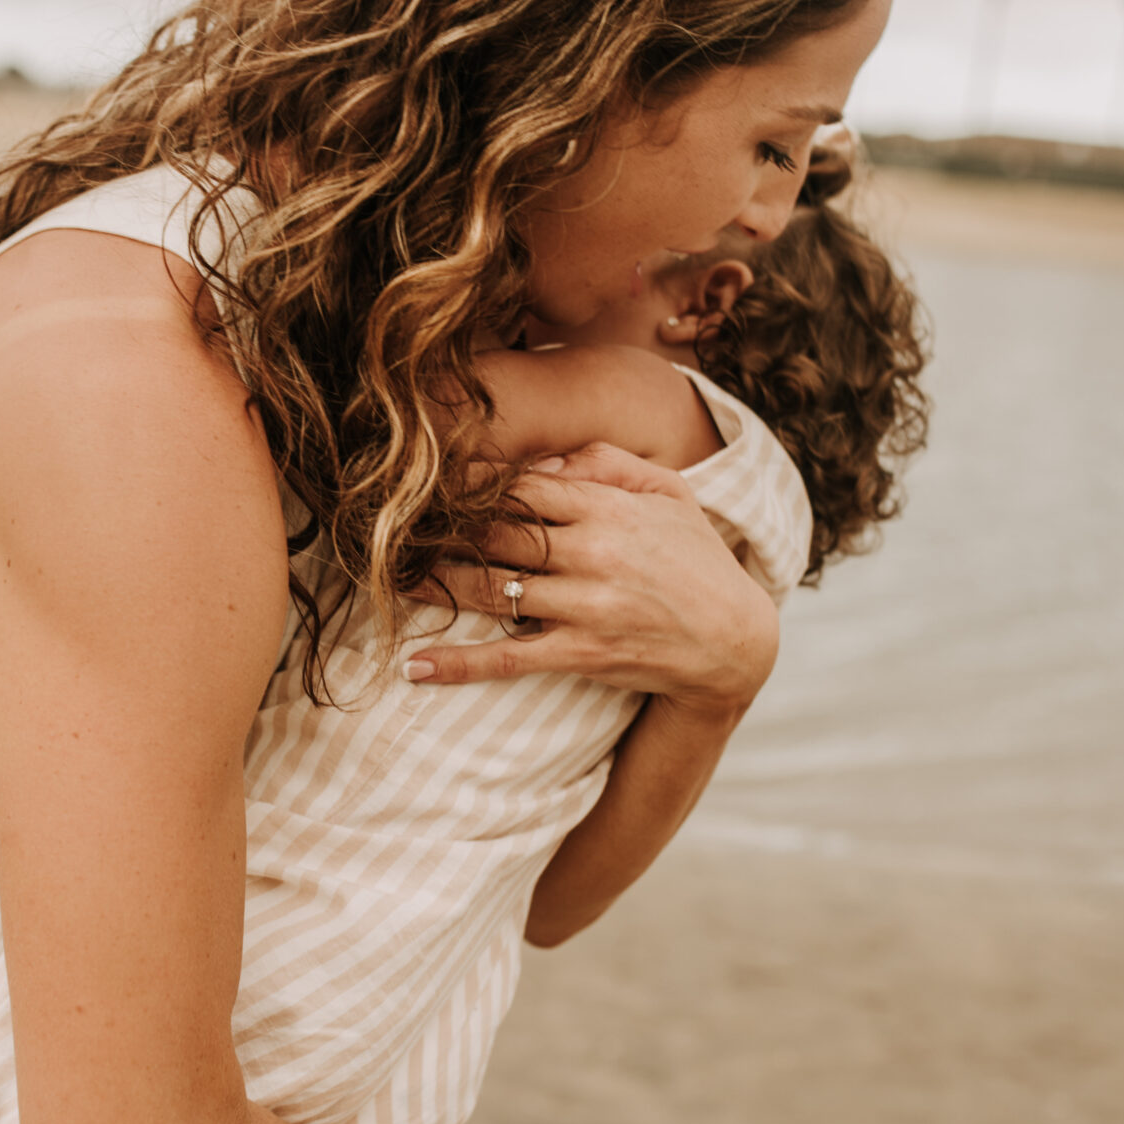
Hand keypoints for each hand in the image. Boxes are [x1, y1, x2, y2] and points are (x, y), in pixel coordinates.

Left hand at [408, 442, 777, 710]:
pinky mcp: (582, 654)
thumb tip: (550, 456)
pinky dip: (458, 664)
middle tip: (390, 525)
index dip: (470, 484)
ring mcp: (586, 606)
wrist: (735, 641)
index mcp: (608, 509)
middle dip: (441, 528)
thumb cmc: (696, 560)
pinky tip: (415, 667)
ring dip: (434, 584)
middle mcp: (593, 553)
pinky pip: (508, 658)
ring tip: (388, 577)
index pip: (523, 486)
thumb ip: (610, 463)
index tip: (429, 481)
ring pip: (491, 589)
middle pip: (496, 533)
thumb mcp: (669, 494)